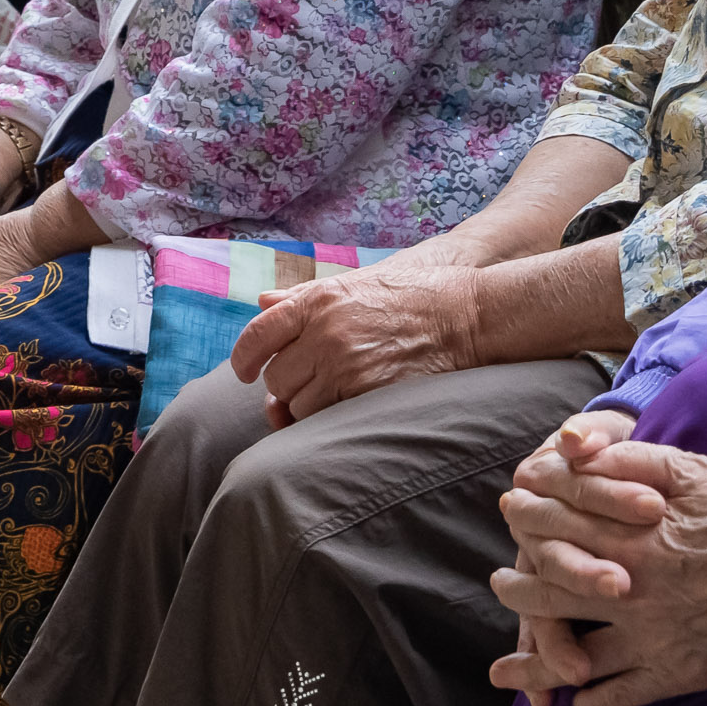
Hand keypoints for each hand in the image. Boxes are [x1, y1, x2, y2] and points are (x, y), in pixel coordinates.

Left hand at [227, 256, 487, 427]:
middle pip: (276, 379)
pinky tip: (348, 408)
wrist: (463, 315)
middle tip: (308, 383)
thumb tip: (262, 302)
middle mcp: (325, 333)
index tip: (243, 372)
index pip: (257, 334)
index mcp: (317, 302)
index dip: (243, 358)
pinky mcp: (370, 394)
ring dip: (309, 407)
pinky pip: (328, 421)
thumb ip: (303, 297)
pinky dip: (330, 421)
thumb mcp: (352, 284)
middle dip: (286, 387)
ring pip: (300, 406)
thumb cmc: (409, 296)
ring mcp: (347, 366)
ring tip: (335, 393)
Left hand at [488, 426, 706, 705]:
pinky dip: (589, 702)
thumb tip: (568, 449)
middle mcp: (634, 592)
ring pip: (573, 656)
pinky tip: (573, 703)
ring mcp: (655, 638)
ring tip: (505, 669)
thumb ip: (624, 459)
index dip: (528, 518)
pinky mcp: (682, 672)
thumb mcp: (688, 467)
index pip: (554, 530)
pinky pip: (620, 697)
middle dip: (517, 588)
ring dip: (533, 661)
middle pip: (550, 593)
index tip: (512, 512)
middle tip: (502, 582)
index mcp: (630, 538)